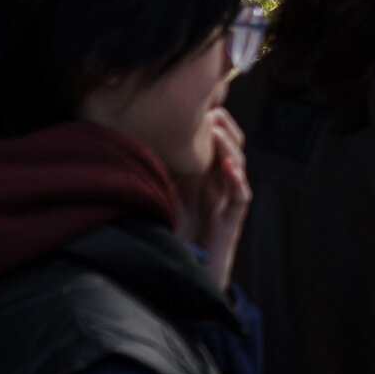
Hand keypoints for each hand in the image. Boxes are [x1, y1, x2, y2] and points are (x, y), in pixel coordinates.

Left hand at [174, 109, 250, 292]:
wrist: (183, 268)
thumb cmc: (171, 231)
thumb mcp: (159, 194)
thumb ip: (156, 173)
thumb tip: (134, 146)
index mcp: (201, 173)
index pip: (212, 139)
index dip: (210, 121)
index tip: (197, 104)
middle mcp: (217, 180)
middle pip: (231, 144)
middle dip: (223, 126)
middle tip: (211, 110)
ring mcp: (228, 196)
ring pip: (238, 162)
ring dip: (229, 145)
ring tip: (217, 130)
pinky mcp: (234, 214)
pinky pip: (240, 192)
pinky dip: (236, 177)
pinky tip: (227, 165)